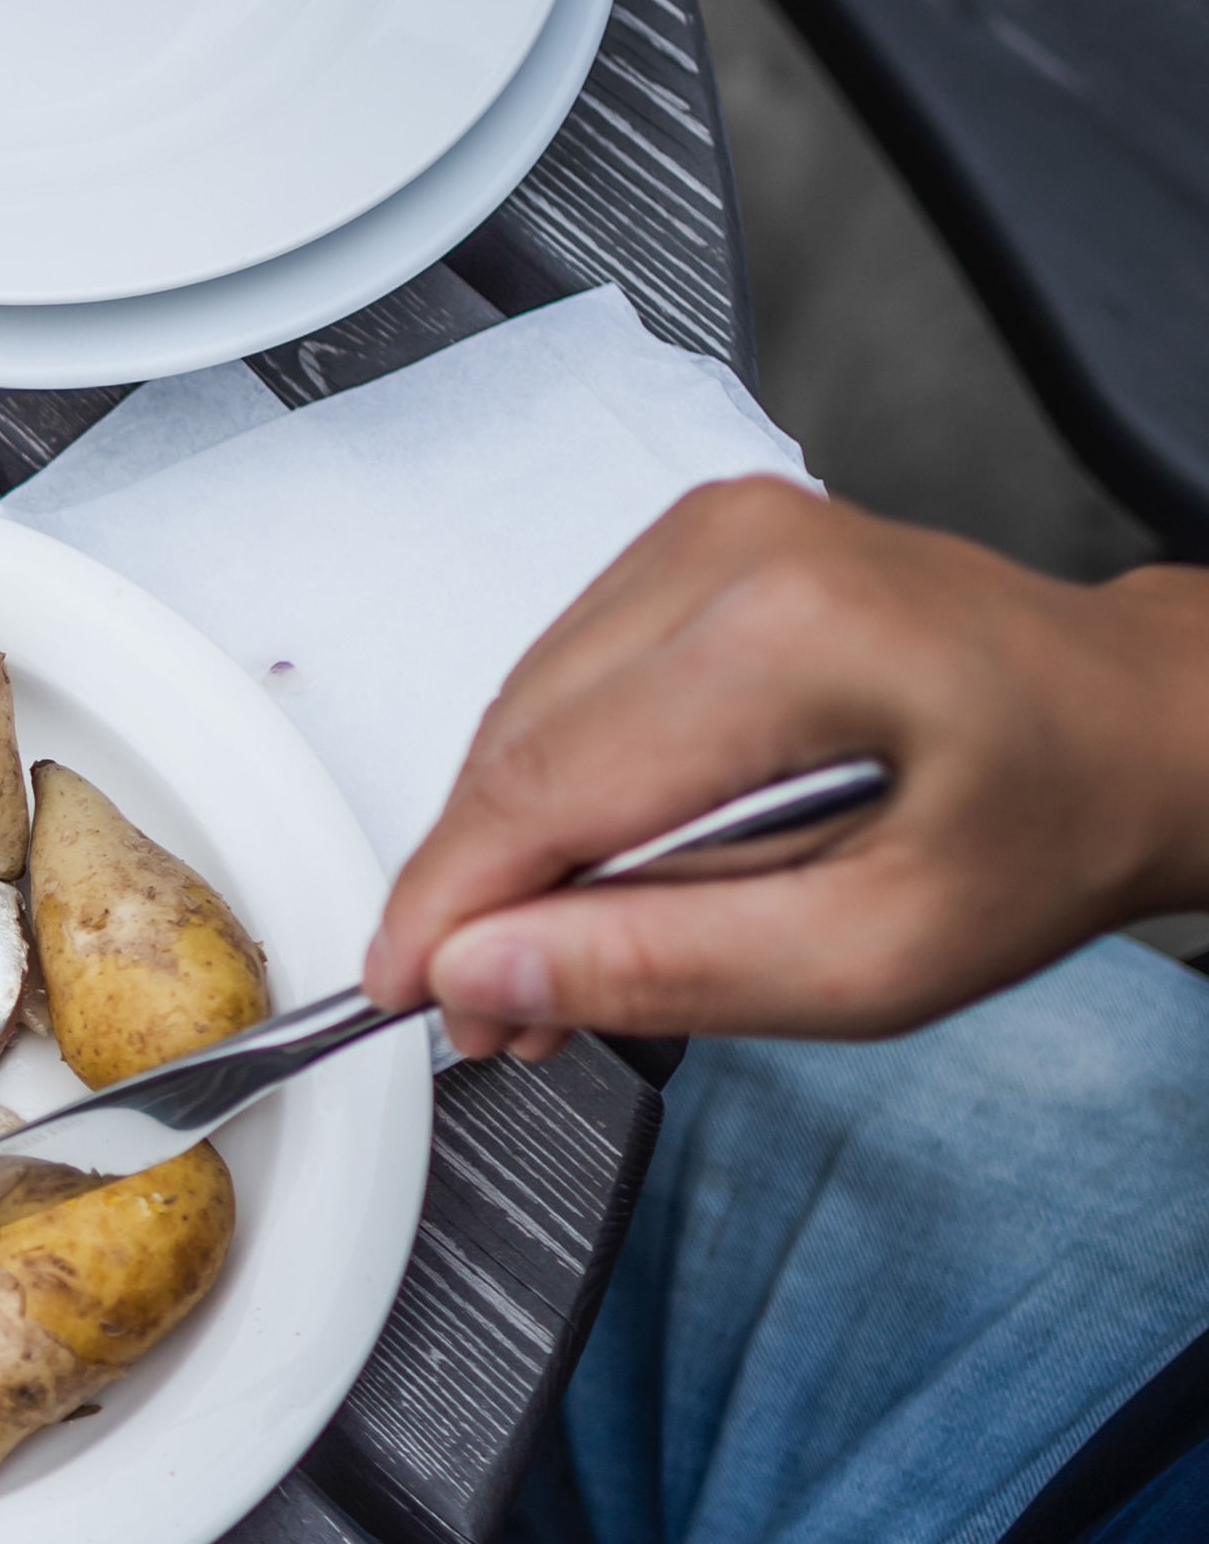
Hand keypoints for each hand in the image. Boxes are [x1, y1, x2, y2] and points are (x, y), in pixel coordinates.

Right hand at [365, 478, 1208, 1056]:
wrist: (1132, 728)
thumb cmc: (1046, 828)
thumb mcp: (875, 958)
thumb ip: (662, 969)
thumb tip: (482, 970)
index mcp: (788, 637)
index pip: (539, 789)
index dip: (449, 911)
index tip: (410, 999)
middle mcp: (732, 551)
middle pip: (513, 749)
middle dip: (480, 893)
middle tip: (499, 1010)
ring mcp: (705, 532)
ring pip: (519, 717)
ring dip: (512, 844)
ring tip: (559, 950)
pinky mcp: (689, 546)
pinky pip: (560, 682)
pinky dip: (556, 782)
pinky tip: (597, 860)